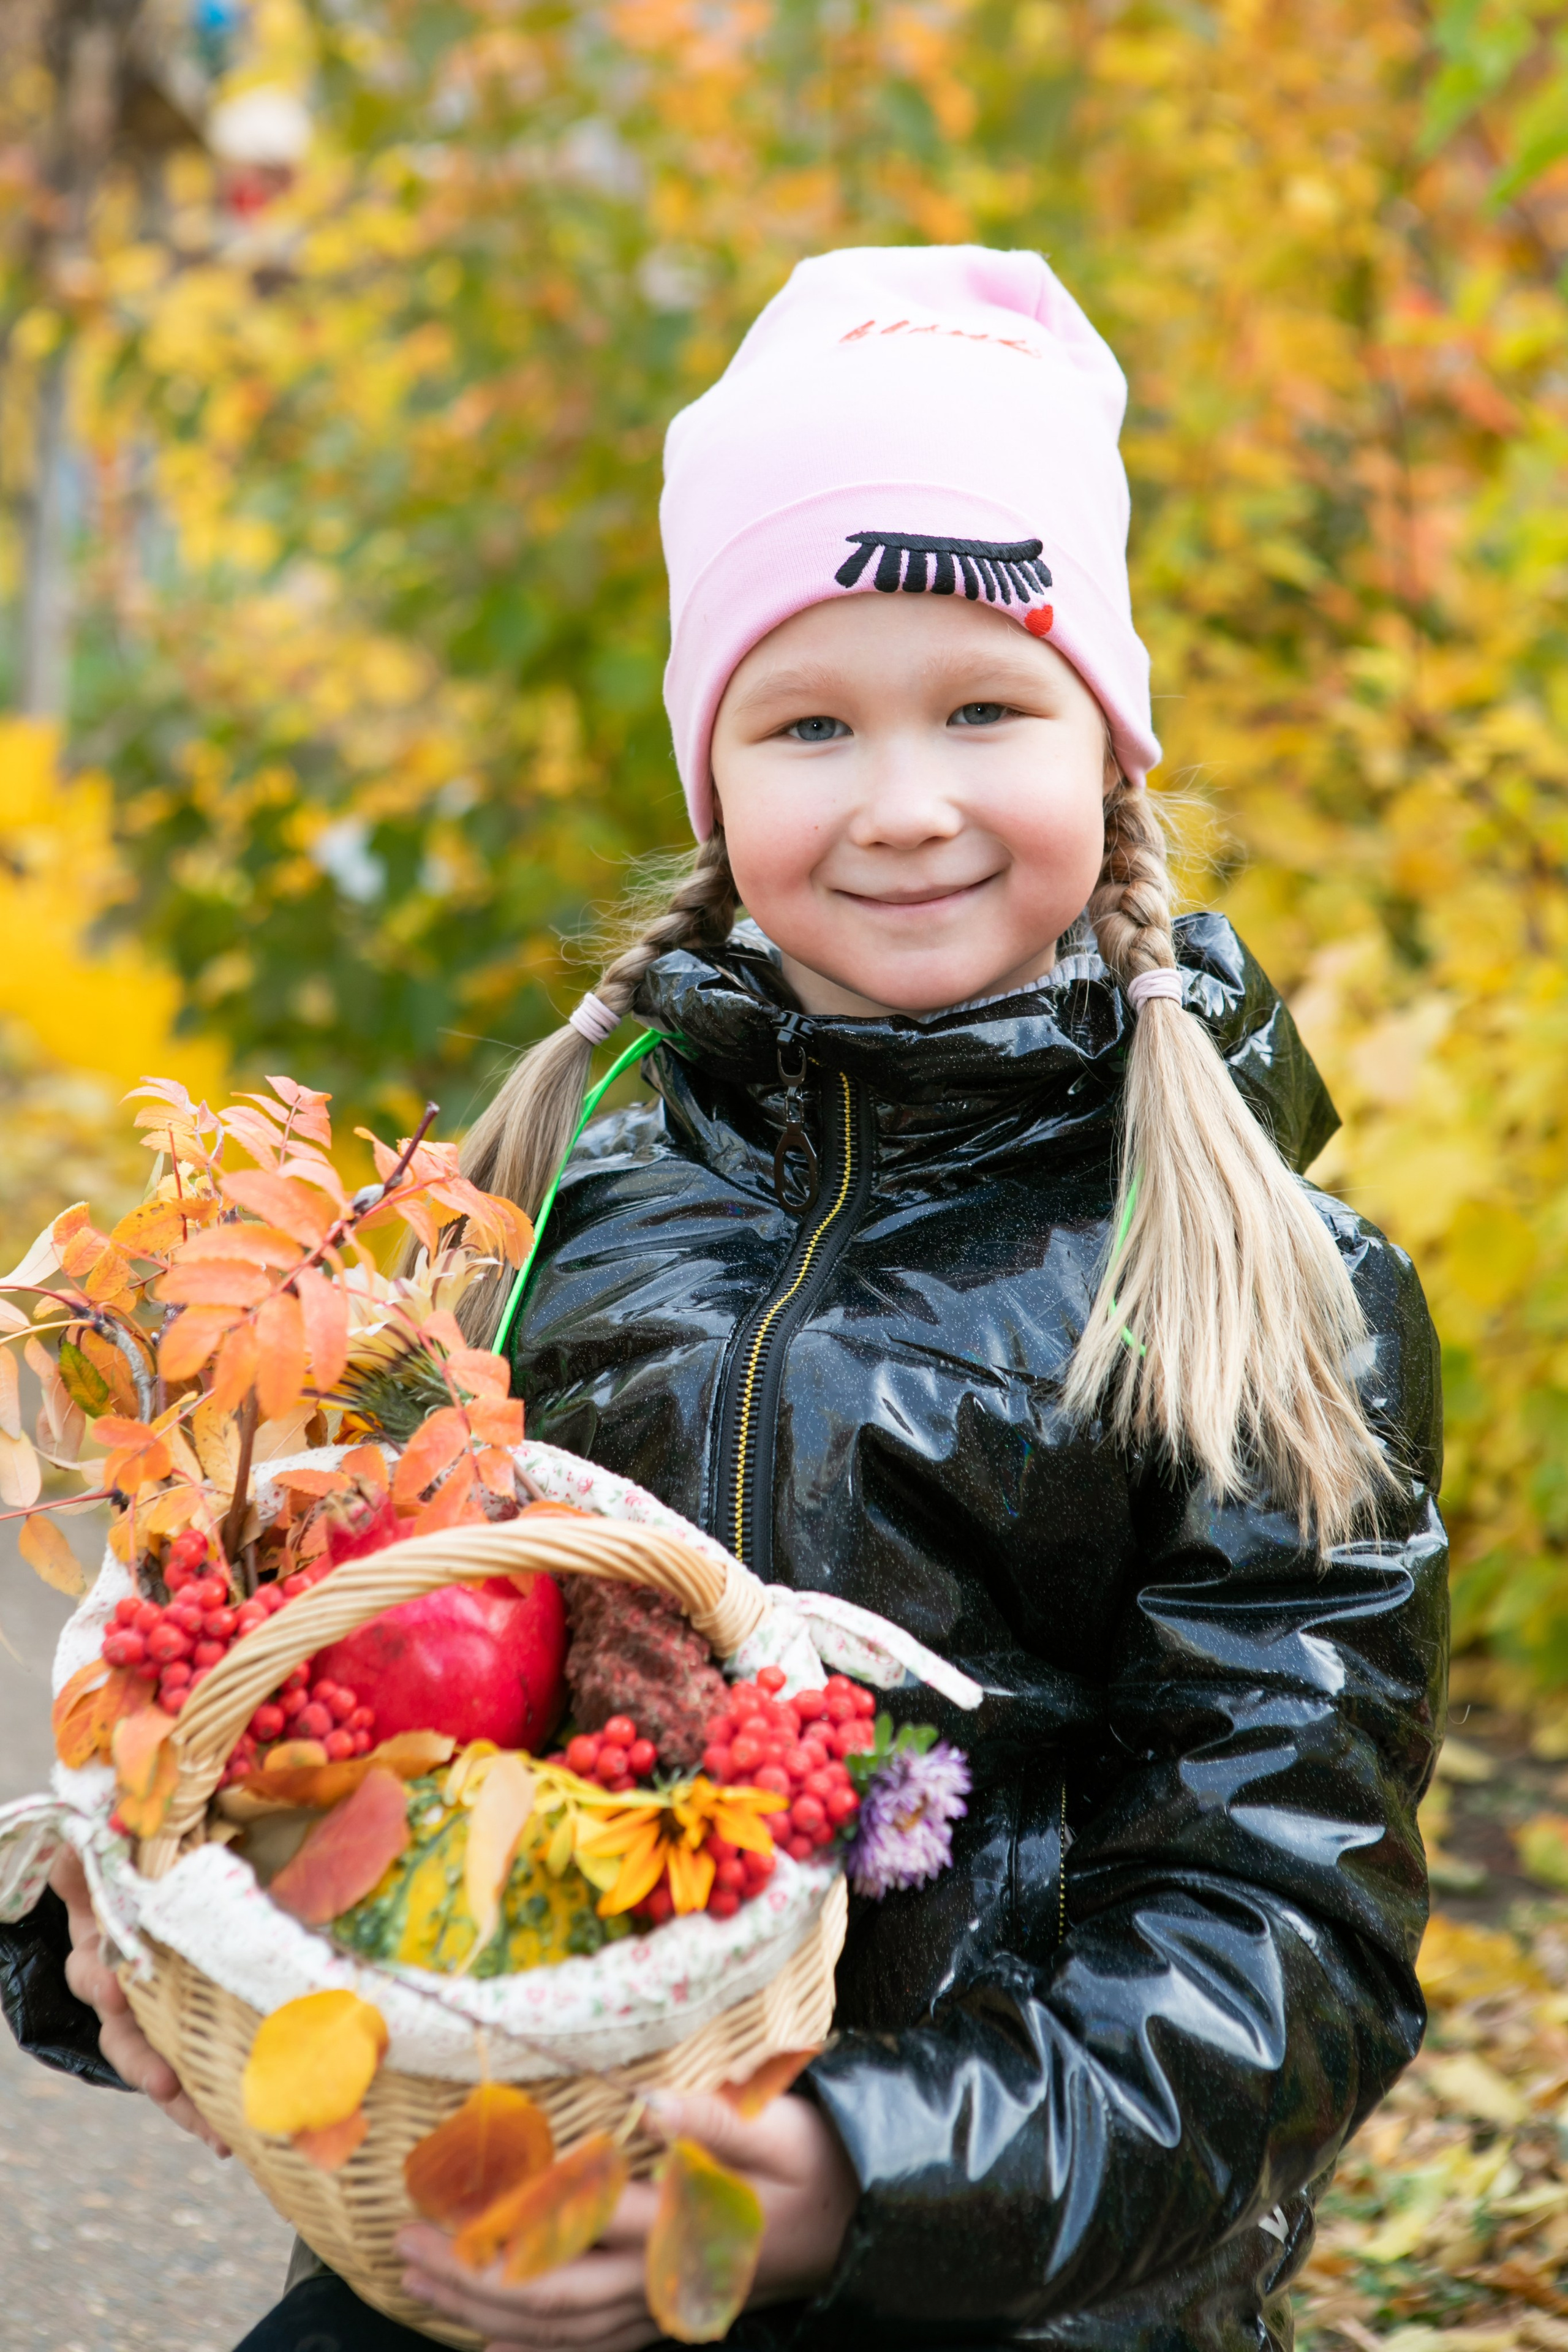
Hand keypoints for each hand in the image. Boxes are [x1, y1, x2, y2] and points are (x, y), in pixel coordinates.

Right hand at [49, 1845, 229, 2155]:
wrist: (142, 1918)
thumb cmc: (125, 1894)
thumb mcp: (101, 1879)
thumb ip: (86, 1868)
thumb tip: (71, 1844)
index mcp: (102, 1958)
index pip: (94, 1973)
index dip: (101, 1981)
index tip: (114, 1985)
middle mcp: (123, 2004)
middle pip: (126, 2040)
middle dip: (144, 2061)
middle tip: (163, 2082)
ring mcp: (154, 2031)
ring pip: (161, 2073)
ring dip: (184, 2104)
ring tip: (212, 2128)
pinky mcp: (187, 2048)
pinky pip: (196, 2085)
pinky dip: (208, 2113)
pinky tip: (229, 2141)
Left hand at [398, 2086, 858, 2351]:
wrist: (853, 2222)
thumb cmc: (813, 2162)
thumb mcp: (777, 2129)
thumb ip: (713, 2122)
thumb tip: (646, 2107)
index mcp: (685, 2226)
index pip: (584, 2227)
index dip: (512, 2221)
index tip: (449, 2203)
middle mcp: (661, 2282)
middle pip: (551, 2291)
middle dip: (471, 2275)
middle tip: (405, 2246)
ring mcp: (658, 2310)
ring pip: (558, 2325)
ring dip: (483, 2308)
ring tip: (417, 2282)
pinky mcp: (661, 2317)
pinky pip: (587, 2345)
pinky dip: (533, 2348)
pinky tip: (485, 2341)